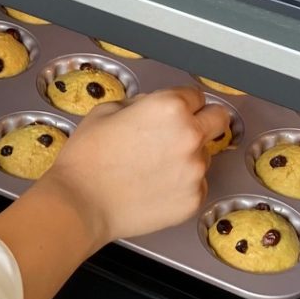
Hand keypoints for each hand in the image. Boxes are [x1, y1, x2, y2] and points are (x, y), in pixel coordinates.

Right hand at [39, 86, 230, 243]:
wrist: (80, 204)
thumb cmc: (87, 159)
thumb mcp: (105, 111)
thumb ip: (139, 103)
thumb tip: (151, 107)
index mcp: (169, 107)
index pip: (196, 95)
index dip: (182, 102)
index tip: (175, 112)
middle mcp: (190, 136)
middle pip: (219, 119)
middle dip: (203, 121)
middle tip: (179, 134)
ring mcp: (195, 170)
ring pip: (205, 155)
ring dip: (188, 157)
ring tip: (153, 168)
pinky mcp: (194, 199)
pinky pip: (197, 185)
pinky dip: (182, 185)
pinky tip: (154, 188)